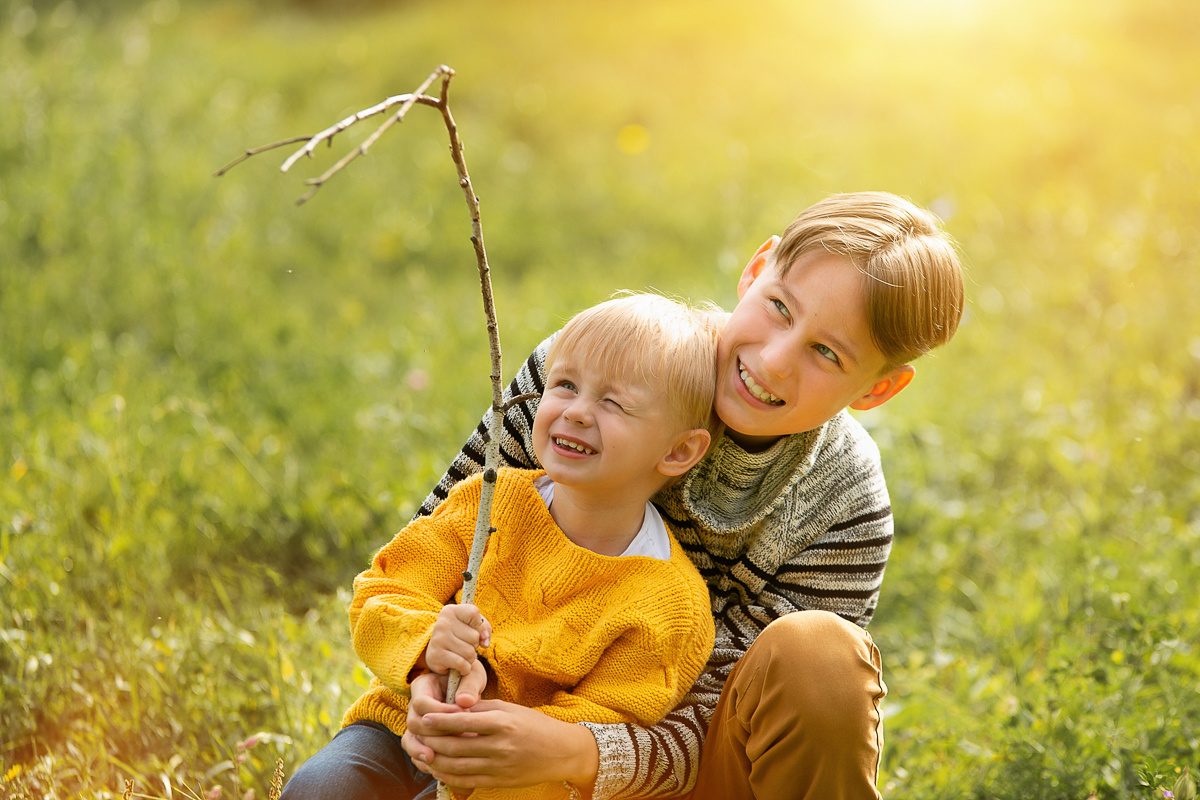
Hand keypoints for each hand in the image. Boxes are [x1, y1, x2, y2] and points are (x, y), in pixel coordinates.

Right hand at [401, 667, 487, 767]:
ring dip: (421, 750)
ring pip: (409, 739)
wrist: (467, 689)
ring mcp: (416, 722)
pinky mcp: (421, 738)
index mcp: (423, 685)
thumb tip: (465, 702)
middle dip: (433, 733)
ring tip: (433, 758)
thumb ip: (469, 686)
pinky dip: (424, 760)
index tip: (462, 713)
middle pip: (413, 723)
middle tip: (458, 735)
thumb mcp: (472, 676)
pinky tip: (437, 767)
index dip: (440, 712)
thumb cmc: (469, 679)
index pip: (421, 702)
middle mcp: (414, 705)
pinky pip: (416, 751)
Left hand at [403, 692, 599, 790]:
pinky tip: (438, 767)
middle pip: (455, 745)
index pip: (462, 721)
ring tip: (423, 751)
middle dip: (431, 740)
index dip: (439, 720)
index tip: (424, 717)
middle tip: (416, 734)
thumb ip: (481, 708)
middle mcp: (499, 746)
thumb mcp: (509, 709)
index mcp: (502, 722)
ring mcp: (498, 766)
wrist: (561, 751)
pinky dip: (448, 775)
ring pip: (457, 765)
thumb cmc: (534, 725)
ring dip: (435, 759)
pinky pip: (466, 780)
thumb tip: (452, 706)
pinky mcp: (498, 781)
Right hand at [425, 604, 491, 676]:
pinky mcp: (436, 656)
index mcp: (450, 611)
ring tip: (462, 655)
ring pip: (469, 652)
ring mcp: (438, 639)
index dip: (479, 625)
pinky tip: (459, 665)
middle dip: (474, 645)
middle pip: (474, 636)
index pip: (473, 613)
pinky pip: (462, 664)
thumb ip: (485, 629)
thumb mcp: (473, 626)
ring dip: (470, 658)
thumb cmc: (459, 637)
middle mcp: (442, 623)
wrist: (437, 654)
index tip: (474, 630)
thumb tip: (485, 643)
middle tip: (464, 645)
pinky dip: (465, 668)